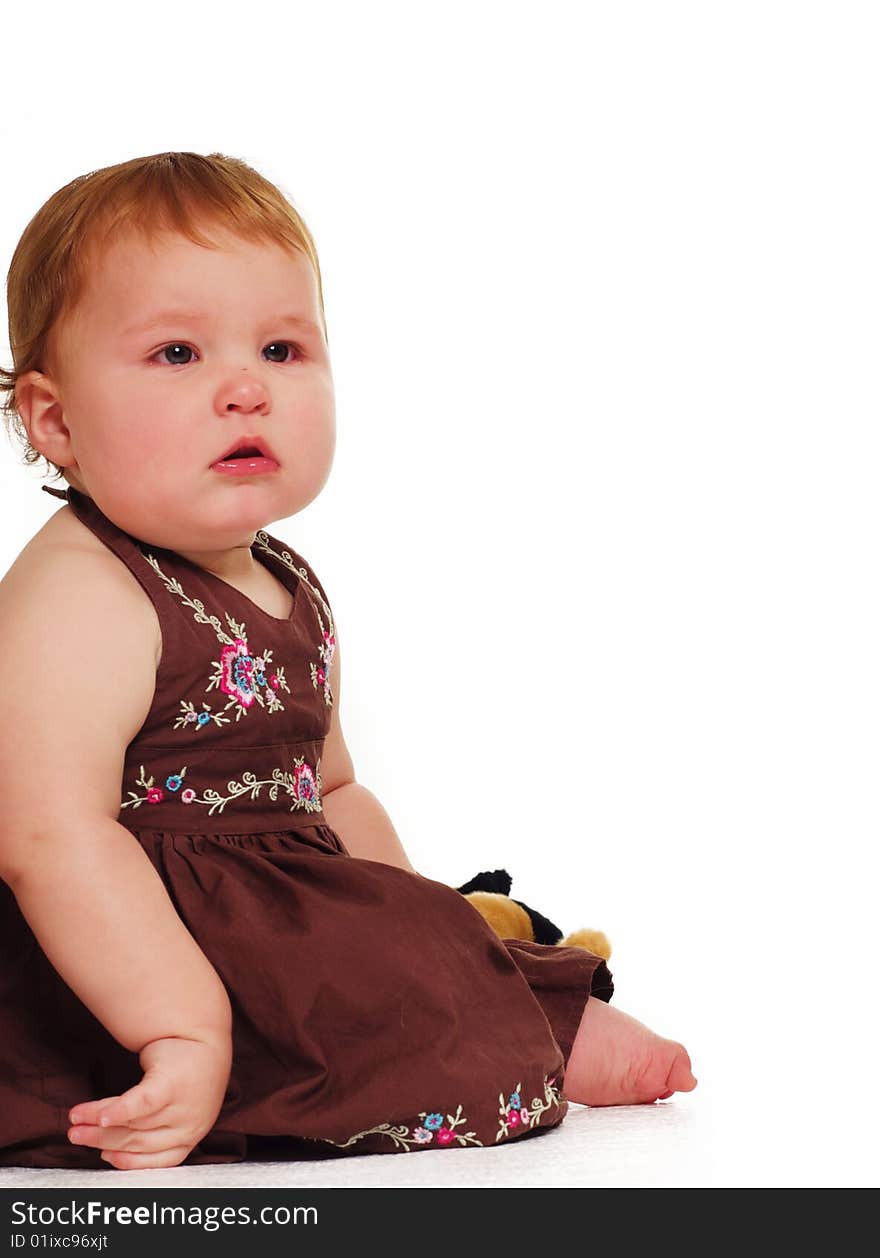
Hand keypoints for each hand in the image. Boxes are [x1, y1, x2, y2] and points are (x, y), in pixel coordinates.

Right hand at [67, 1031, 231, 1168]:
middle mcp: (188, 1126)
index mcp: (189, 1137)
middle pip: (136, 1139)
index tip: (102, 1156)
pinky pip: (141, 1104)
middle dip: (101, 1139)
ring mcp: (181, 1107)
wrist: (204, 1036)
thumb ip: (152, 1128)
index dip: (126, 1161)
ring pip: (132, 1121)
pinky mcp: (170, 1084)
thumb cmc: (183, 1077)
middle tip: (75, 1136)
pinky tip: (99, 1116)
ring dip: (97, 1120)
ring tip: (75, 1117)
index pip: (154, 1159)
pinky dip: (118, 1111)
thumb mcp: (175, 1109)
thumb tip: (109, 1147)